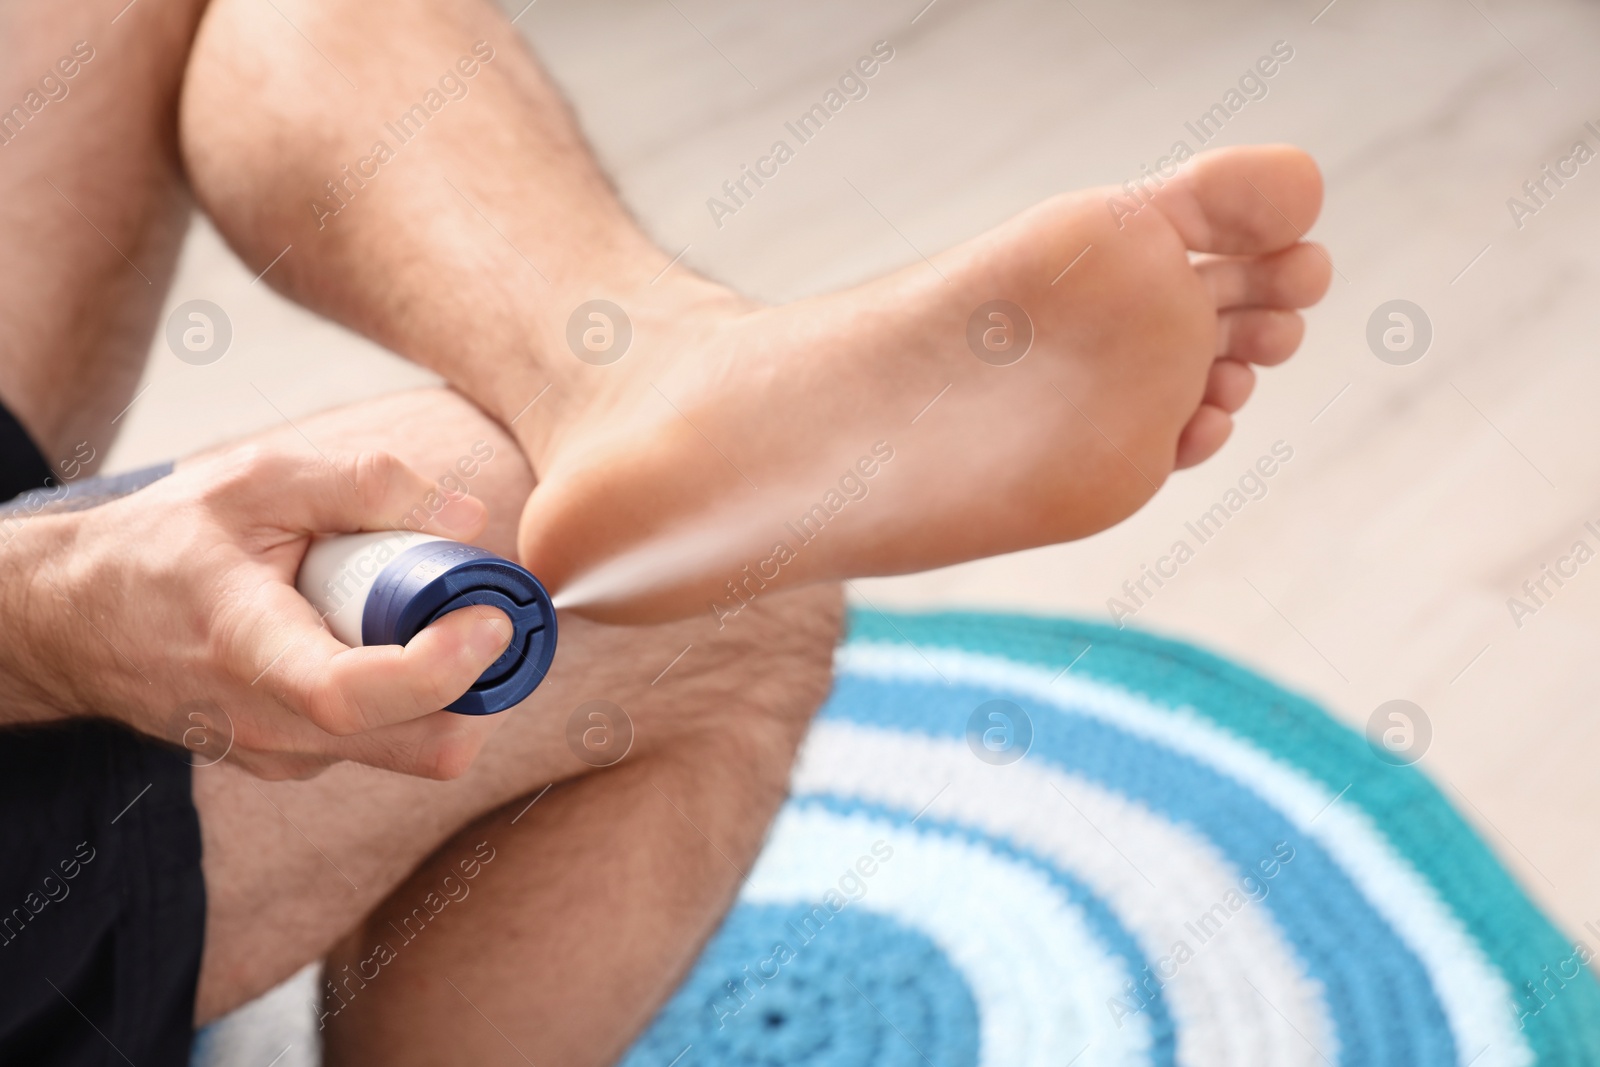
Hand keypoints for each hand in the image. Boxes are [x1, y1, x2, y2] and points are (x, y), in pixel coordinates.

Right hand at [9, 444, 513, 778]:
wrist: (77, 620)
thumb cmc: (165, 545)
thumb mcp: (256, 481)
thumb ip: (366, 484)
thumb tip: (469, 517)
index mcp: (248, 650)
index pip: (353, 695)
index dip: (442, 667)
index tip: (491, 617)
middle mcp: (273, 727)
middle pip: (424, 746)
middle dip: (482, 682)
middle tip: (486, 610)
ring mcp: (288, 758)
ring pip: (417, 748)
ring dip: (453, 686)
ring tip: (417, 611)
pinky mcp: (302, 762)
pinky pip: (389, 741)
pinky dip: (417, 694)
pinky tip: (375, 637)